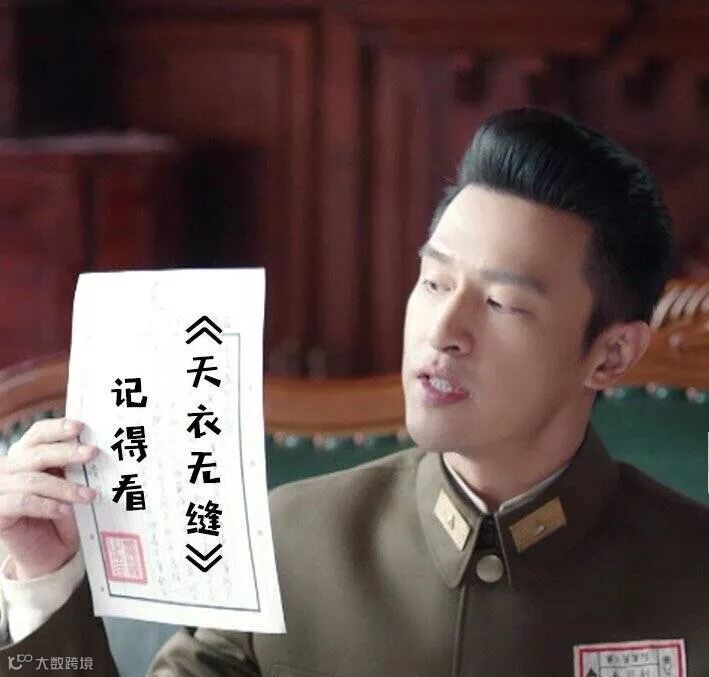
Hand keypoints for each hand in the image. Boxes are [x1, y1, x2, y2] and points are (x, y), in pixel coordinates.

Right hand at [0, 418, 97, 579]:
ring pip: (33, 480)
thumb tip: (94, 448)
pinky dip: (47, 505)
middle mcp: (10, 468)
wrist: (50, 551)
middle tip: (93, 453)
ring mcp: (0, 489)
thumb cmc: (63, 512)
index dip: (57, 427)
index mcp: (27, 454)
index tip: (80, 427)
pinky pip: (22, 502)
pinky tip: (65, 510)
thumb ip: (74, 466)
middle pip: (37, 454)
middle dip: (67, 452)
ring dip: (65, 487)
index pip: (38, 433)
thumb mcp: (70, 483)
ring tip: (90, 496)